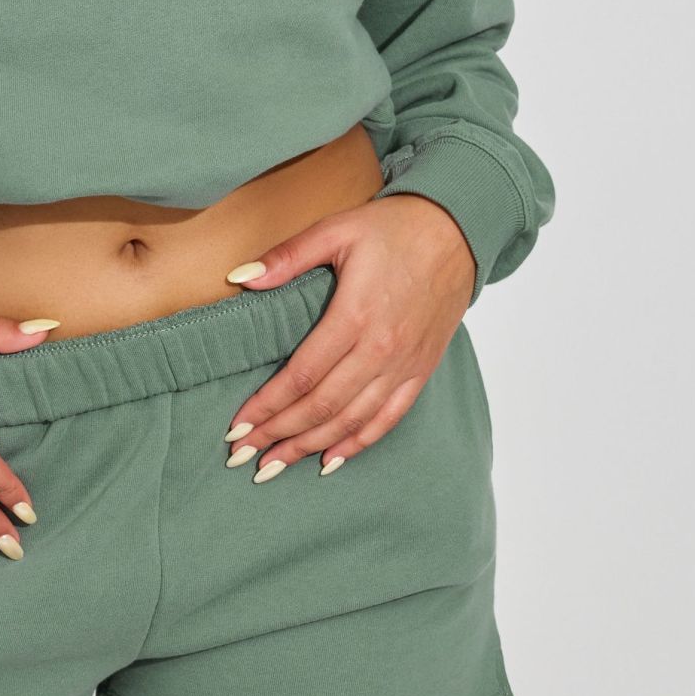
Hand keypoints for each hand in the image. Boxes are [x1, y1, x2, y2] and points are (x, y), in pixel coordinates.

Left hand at [222, 192, 476, 478]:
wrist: (458, 231)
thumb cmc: (393, 228)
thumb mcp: (335, 230)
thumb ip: (286, 257)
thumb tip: (239, 277)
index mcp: (354, 317)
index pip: (301, 375)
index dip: (267, 405)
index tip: (237, 426)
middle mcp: (381, 350)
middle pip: (322, 407)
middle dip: (279, 435)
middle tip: (243, 455)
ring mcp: (404, 365)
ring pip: (352, 420)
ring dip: (310, 446)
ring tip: (274, 467)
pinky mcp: (421, 370)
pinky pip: (388, 418)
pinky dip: (358, 443)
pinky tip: (331, 460)